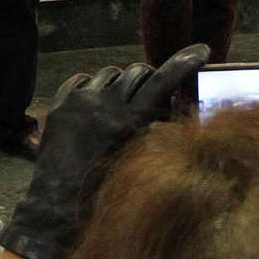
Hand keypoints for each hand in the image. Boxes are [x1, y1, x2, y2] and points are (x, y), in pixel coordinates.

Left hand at [0, 43, 210, 258]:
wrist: (57, 208)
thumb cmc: (106, 192)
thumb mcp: (139, 159)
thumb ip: (154, 129)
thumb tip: (166, 107)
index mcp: (130, 120)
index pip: (164, 80)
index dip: (184, 62)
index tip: (201, 50)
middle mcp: (105, 103)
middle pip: (138, 72)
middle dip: (148, 80)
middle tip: (149, 99)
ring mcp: (80, 101)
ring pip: (111, 73)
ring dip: (120, 84)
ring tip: (118, 107)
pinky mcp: (60, 104)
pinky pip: (84, 79)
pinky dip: (94, 88)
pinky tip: (95, 107)